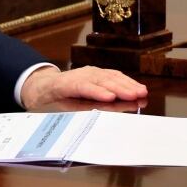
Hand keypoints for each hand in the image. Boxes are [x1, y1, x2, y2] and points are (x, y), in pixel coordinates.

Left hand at [20, 65, 147, 109]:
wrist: (45, 85)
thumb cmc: (53, 100)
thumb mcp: (60, 108)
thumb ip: (79, 109)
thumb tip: (97, 114)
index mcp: (64, 84)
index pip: (82, 87)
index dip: (96, 92)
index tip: (110, 97)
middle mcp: (77, 75)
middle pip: (100, 81)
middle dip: (119, 88)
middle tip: (136, 96)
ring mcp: (88, 72)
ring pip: (108, 77)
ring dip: (126, 85)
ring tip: (141, 93)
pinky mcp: (96, 72)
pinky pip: (112, 75)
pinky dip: (126, 81)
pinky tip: (137, 87)